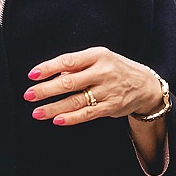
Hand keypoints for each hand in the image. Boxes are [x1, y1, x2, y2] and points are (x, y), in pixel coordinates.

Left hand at [24, 46, 165, 124]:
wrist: (146, 85)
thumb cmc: (116, 69)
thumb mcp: (99, 59)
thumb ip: (78, 66)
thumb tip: (52, 74)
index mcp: (97, 55)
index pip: (68, 60)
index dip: (49, 68)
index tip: (32, 75)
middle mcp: (102, 72)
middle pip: (69, 82)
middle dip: (46, 90)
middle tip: (29, 95)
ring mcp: (108, 91)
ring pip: (76, 100)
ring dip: (54, 107)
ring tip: (37, 112)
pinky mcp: (111, 107)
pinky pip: (87, 114)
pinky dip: (71, 118)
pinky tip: (57, 120)